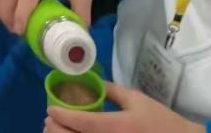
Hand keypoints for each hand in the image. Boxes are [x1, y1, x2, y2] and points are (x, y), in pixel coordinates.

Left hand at [45, 84, 203, 132]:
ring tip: (56, 130)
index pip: (80, 122)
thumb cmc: (161, 121)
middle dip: (55, 129)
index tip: (50, 109)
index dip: (61, 115)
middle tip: (49, 120)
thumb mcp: (136, 99)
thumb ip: (111, 90)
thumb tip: (91, 83)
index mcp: (116, 126)